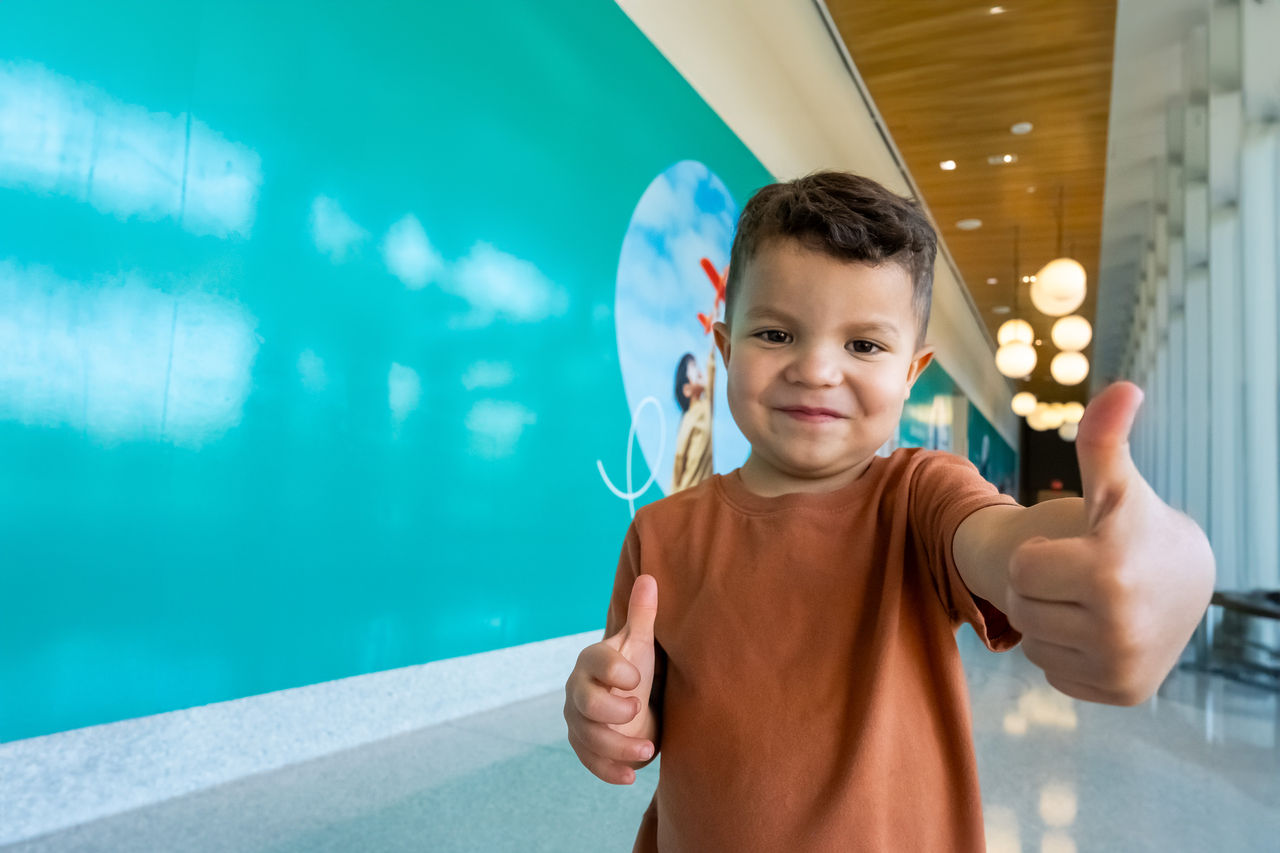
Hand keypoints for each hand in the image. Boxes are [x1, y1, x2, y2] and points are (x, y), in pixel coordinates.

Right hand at [564, 574, 658, 783]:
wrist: (624, 700)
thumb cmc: (634, 668)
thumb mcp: (641, 644)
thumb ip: (643, 615)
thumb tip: (649, 578)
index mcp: (592, 661)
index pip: (595, 662)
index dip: (613, 670)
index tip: (636, 679)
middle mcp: (578, 690)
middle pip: (585, 703)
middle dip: (611, 711)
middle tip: (639, 710)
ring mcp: (578, 720)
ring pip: (589, 737)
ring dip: (618, 746)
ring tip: (650, 749)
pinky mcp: (583, 745)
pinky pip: (590, 761)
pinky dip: (609, 770)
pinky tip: (631, 776)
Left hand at [1006, 381, 1215, 704]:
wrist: (1183, 582)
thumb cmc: (1134, 525)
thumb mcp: (1114, 485)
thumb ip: (1103, 439)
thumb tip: (1123, 387)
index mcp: (1111, 572)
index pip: (1019, 571)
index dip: (1039, 555)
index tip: (1075, 548)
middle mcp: (1120, 628)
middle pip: (1023, 609)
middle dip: (1041, 588)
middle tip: (1080, 575)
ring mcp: (1123, 666)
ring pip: (1034, 643)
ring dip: (1050, 621)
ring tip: (1091, 600)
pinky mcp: (1122, 693)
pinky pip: (1053, 672)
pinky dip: (1068, 653)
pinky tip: (1100, 631)